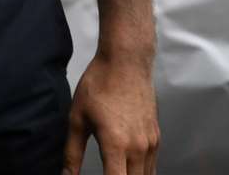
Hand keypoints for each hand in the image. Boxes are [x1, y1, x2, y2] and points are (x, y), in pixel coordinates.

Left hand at [63, 52, 159, 174]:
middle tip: (105, 174)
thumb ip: (72, 152)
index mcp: (116, 144)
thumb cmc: (99, 85)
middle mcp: (138, 148)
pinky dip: (141, 173)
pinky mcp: (156, 138)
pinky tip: (128, 171)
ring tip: (114, 173)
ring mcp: (150, 144)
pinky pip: (151, 166)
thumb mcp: (77, 118)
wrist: (126, 63)